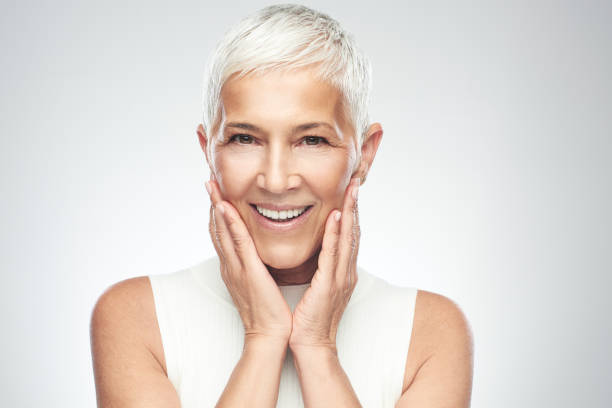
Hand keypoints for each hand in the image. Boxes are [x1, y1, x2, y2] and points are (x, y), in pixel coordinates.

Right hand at [206, 176, 292, 343]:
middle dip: (212, 203)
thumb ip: (255, 267)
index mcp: (234, 267)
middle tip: (208, 180)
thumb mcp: (258, 284)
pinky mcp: (247, 271)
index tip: (217, 192)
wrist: (269, 334)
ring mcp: (236, 267)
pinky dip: (229, 223)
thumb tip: (258, 254)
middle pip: (216, 228)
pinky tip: (224, 207)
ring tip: (211, 185)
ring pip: (222, 231)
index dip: (218, 212)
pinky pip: (237, 242)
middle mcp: (230, 265)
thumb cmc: (268, 312)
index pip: (222, 234)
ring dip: (216, 206)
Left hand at [288, 177, 360, 354]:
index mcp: (343, 272)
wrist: (311, 345)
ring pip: (348, 239)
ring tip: (351, 190)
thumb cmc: (311, 318)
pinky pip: (333, 255)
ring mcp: (341, 278)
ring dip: (351, 212)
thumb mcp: (320, 287)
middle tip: (356, 181)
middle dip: (355, 206)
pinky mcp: (330, 286)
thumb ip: (324, 268)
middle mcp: (346, 272)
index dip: (352, 212)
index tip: (350, 191)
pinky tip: (337, 217)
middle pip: (354, 232)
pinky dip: (337, 234)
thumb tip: (321, 251)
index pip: (350, 236)